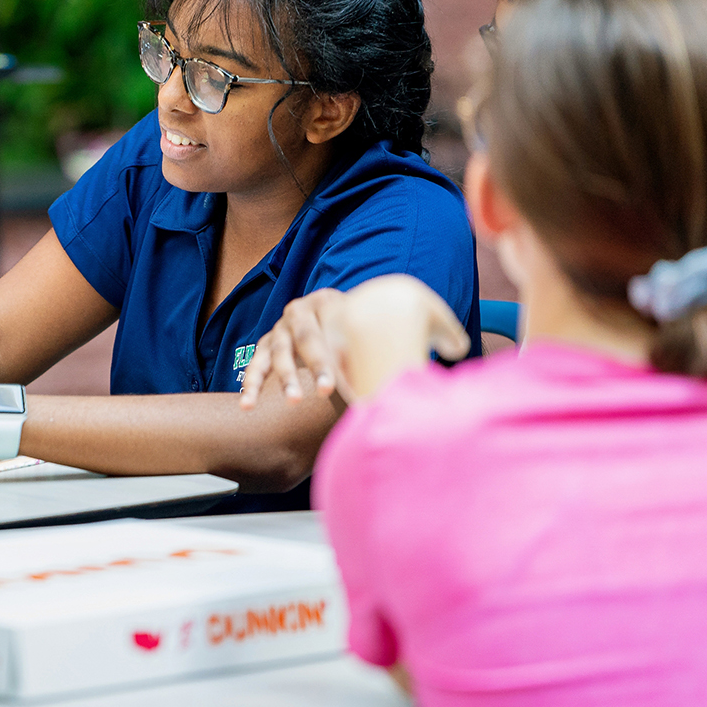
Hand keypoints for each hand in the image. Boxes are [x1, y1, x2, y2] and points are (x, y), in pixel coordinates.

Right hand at [239, 276, 468, 407]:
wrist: (339, 319)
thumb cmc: (370, 328)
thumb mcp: (399, 318)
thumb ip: (427, 331)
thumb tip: (459, 348)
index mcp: (331, 301)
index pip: (333, 325)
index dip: (337, 353)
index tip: (342, 382)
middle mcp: (302, 311)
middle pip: (306, 339)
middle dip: (313, 367)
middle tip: (323, 393)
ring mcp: (280, 329)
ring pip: (277, 353)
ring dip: (282, 379)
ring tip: (292, 403)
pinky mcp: (265, 346)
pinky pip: (254, 365)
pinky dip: (250, 384)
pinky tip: (247, 405)